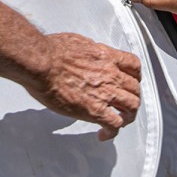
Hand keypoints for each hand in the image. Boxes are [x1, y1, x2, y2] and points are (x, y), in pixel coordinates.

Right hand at [21, 33, 141, 139]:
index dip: (135, 76)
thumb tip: (85, 55)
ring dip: (128, 116)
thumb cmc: (51, 51)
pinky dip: (112, 132)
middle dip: (132, 98)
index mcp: (106, 56)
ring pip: (131, 107)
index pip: (133, 65)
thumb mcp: (77, 42)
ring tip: (119, 122)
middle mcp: (110, 74)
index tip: (131, 82)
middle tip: (125, 105)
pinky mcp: (95, 110)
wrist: (42, 62)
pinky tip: (104, 134)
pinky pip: (114, 124)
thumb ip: (87, 51)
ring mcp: (105, 92)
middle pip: (135, 89)